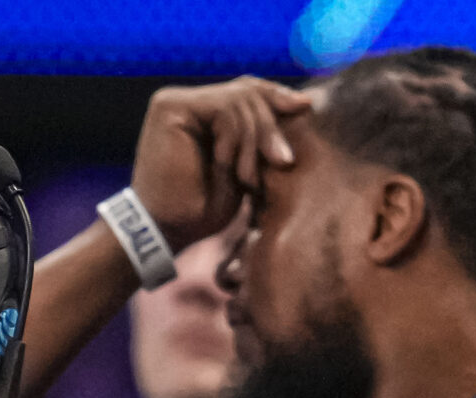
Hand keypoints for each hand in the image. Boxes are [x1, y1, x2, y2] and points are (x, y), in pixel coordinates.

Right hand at [132, 77, 310, 248]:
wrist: (169, 229)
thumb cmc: (206, 209)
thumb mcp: (247, 170)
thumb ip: (263, 140)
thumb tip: (302, 103)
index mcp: (206, 112)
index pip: (248, 90)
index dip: (277, 95)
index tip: (306, 106)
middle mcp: (190, 101)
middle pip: (248, 92)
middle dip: (271, 129)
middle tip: (282, 163)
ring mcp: (177, 100)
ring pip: (240, 101)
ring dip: (254, 144)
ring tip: (248, 179)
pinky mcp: (170, 107)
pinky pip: (224, 110)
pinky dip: (236, 142)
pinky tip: (230, 168)